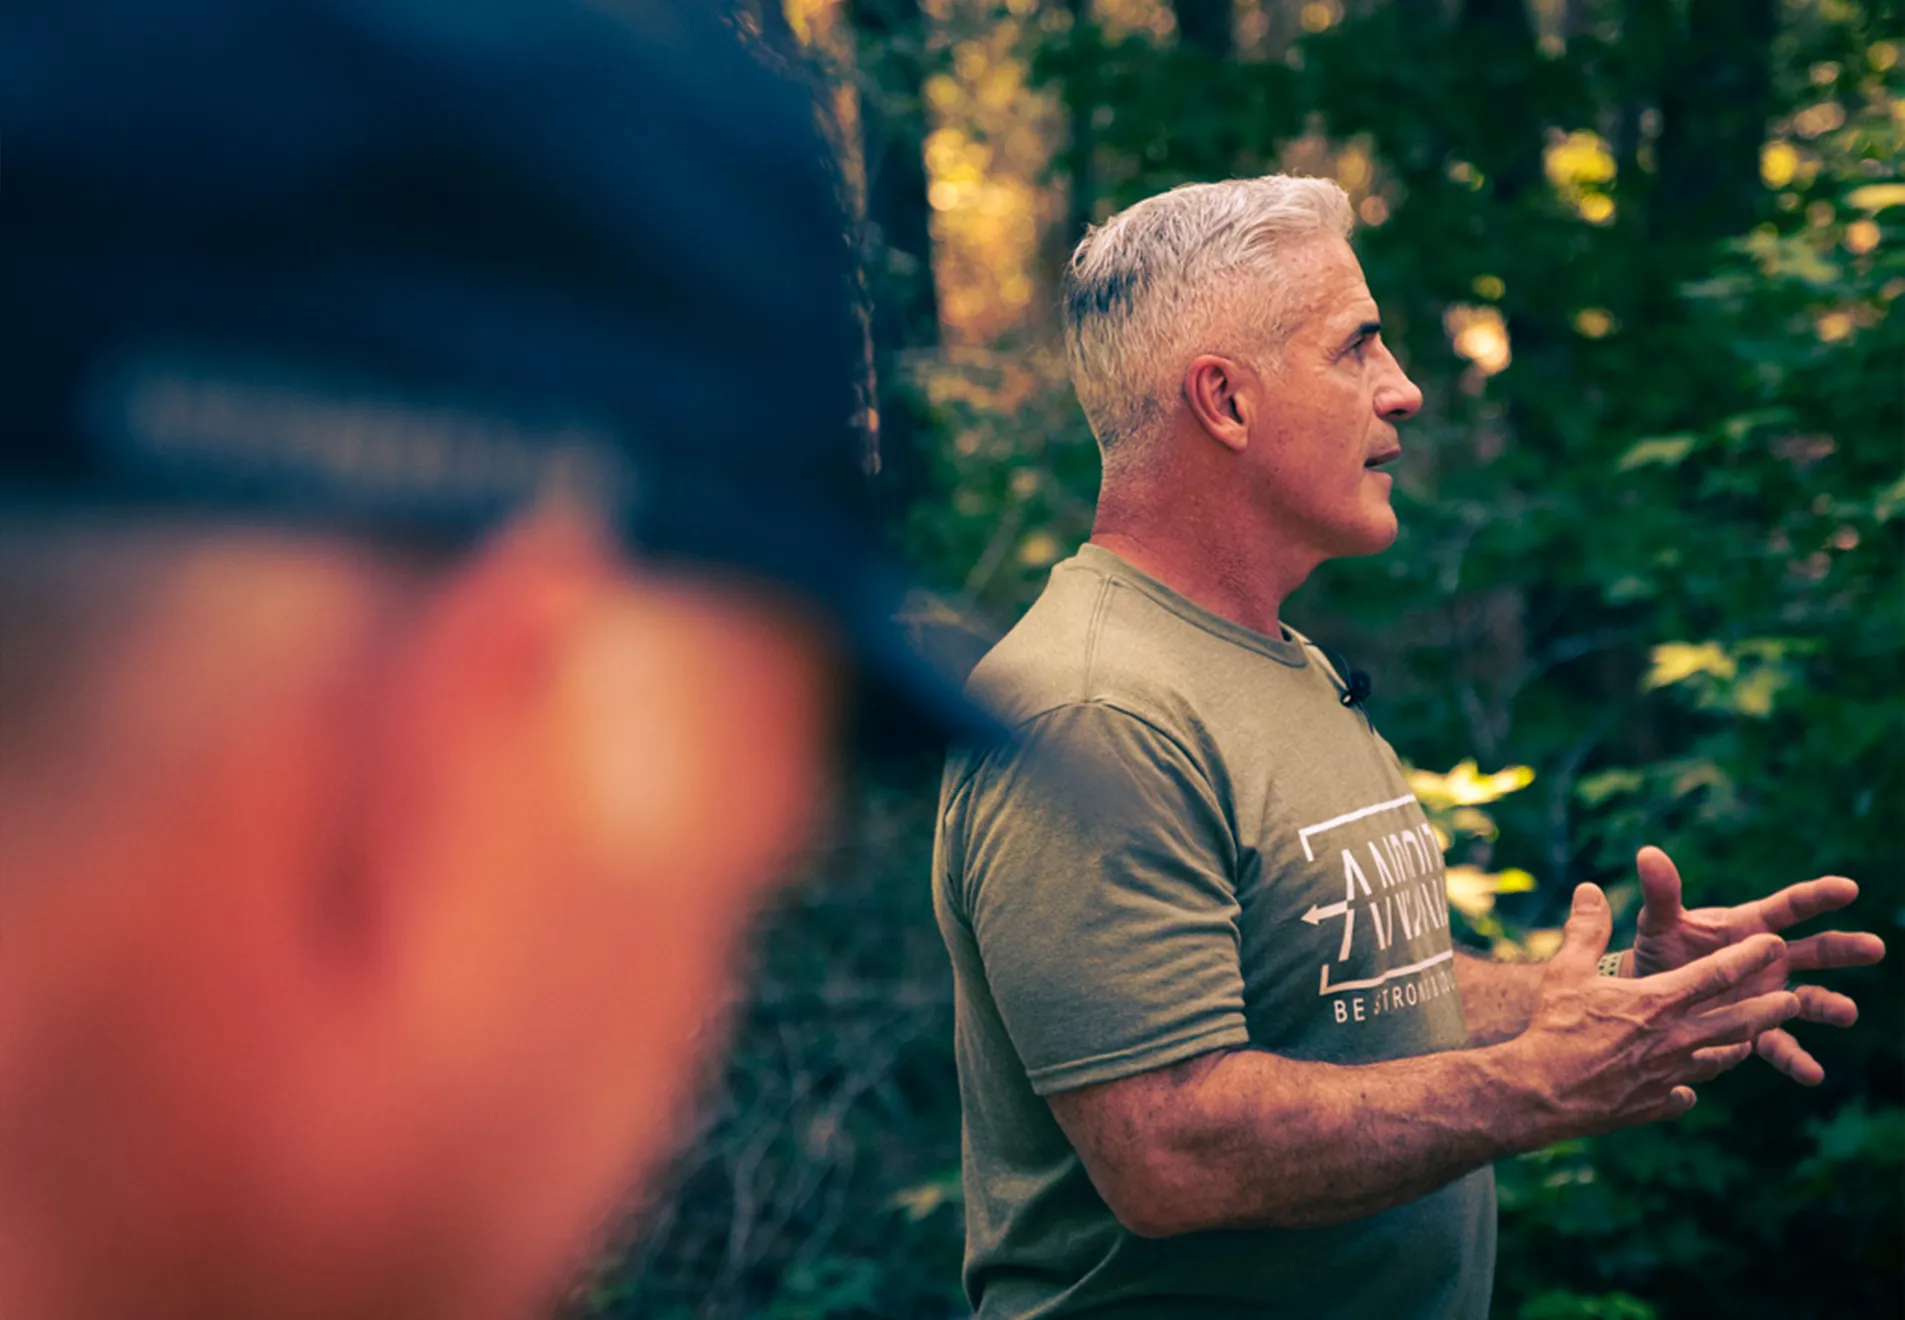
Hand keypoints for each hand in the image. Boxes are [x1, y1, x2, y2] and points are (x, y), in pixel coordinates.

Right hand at [1510, 883, 1799, 1141]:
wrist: (1543, 1091)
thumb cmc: (1555, 1026)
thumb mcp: (1565, 970)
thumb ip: (1586, 930)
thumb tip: (1590, 889)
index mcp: (1658, 1002)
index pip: (1716, 974)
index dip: (1747, 957)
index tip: (1773, 943)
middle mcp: (1674, 1039)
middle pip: (1736, 1022)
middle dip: (1768, 1010)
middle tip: (1792, 1000)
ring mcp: (1669, 1075)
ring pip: (1717, 1060)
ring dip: (1736, 1047)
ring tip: (1748, 1041)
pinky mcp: (1654, 1103)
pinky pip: (1682, 1094)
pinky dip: (1686, 1088)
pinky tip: (1685, 1088)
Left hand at [1630, 845, 1886, 1084]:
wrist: (1648, 1000)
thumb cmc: (1658, 953)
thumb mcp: (1658, 924)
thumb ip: (1661, 894)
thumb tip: (1647, 852)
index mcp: (1747, 929)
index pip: (1788, 908)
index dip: (1817, 897)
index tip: (1849, 888)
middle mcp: (1766, 962)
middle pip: (1813, 951)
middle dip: (1844, 949)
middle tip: (1875, 947)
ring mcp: (1766, 997)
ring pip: (1808, 1000)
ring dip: (1830, 1006)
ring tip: (1848, 1013)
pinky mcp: (1756, 1030)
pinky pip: (1781, 1045)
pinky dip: (1796, 1060)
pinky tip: (1813, 1075)